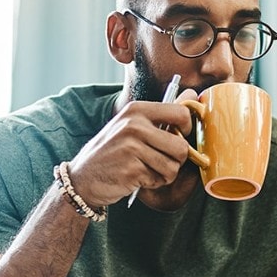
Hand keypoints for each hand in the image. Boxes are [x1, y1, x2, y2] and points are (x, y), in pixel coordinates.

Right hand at [66, 89, 197, 206]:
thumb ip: (162, 113)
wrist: (82, 178)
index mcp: (137, 110)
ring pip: (173, 167)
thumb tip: (193, 93)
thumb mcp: (132, 125)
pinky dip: (152, 183)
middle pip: (181, 146)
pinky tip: (137, 178)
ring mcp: (131, 148)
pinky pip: (159, 180)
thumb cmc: (112, 152)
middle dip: (177, 160)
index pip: (181, 112)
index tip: (178, 138)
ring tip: (147, 170)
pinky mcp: (131, 170)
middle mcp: (134, 125)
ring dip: (164, 174)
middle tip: (161, 161)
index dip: (187, 130)